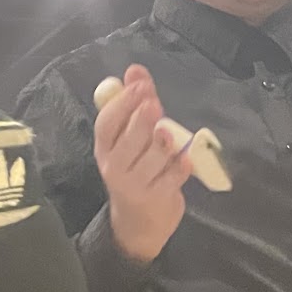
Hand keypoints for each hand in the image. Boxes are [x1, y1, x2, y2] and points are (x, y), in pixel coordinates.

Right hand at [94, 63, 191, 265]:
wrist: (139, 221)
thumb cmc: (136, 170)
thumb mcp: (130, 138)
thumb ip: (136, 103)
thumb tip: (134, 70)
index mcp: (105, 148)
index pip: (107, 124)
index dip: (122, 103)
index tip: (140, 86)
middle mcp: (115, 167)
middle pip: (127, 140)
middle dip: (141, 121)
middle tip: (154, 105)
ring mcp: (135, 185)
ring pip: (151, 158)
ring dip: (161, 144)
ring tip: (168, 134)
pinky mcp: (156, 199)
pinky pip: (171, 177)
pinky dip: (180, 166)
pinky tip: (186, 159)